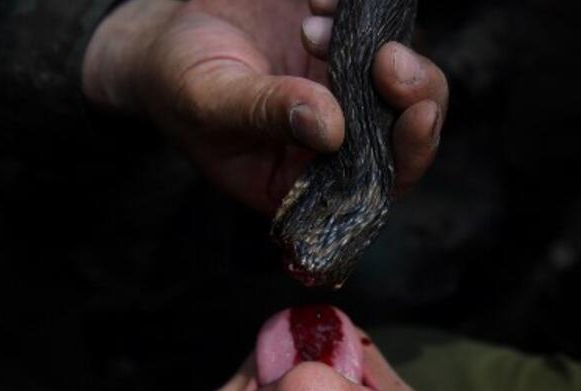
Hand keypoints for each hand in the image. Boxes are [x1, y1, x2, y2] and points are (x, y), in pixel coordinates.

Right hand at [83, 0, 447, 214]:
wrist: (164, 33)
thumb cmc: (176, 82)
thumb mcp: (211, 101)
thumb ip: (267, 113)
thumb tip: (331, 128)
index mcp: (307, 179)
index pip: (380, 182)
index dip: (410, 154)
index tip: (416, 113)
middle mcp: (338, 140)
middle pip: (407, 127)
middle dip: (413, 92)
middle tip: (388, 58)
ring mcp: (347, 91)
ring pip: (405, 75)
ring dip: (376, 46)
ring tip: (312, 25)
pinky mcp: (348, 45)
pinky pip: (379, 27)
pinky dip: (357, 9)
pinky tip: (314, 2)